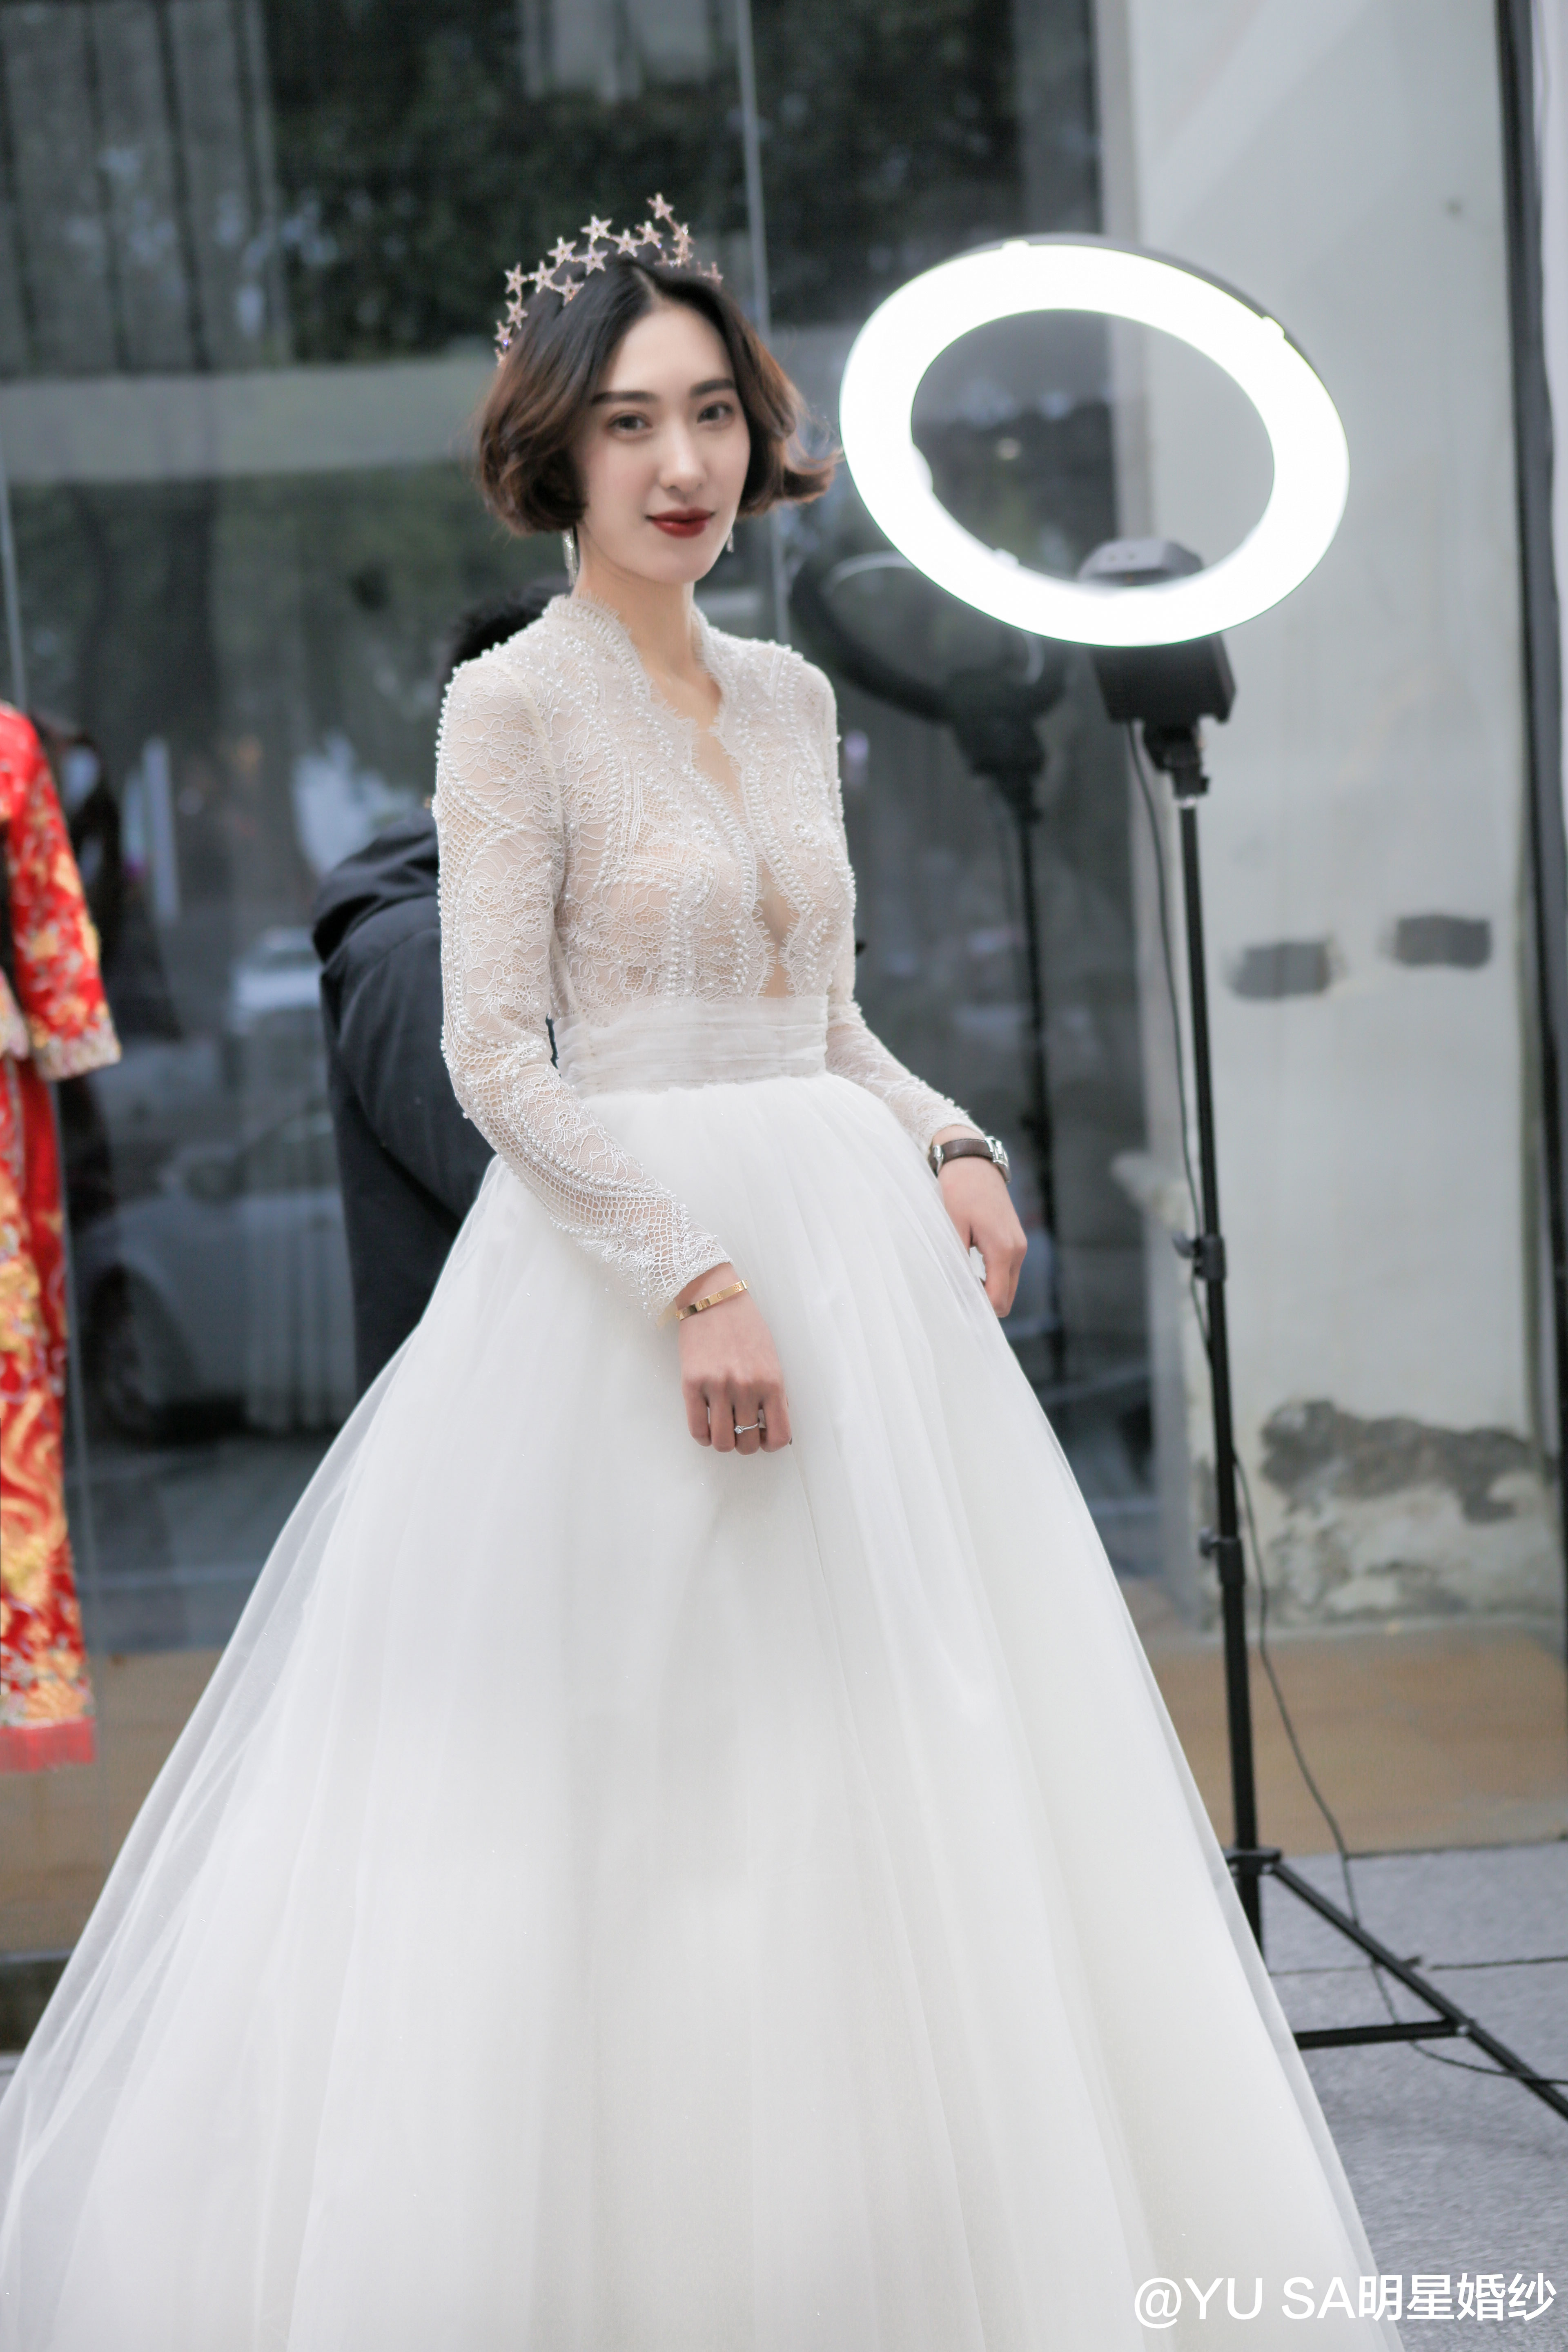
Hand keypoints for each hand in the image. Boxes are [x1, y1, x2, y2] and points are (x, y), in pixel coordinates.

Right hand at [674, 1262, 792, 1454]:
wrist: (714, 1298)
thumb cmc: (744, 1326)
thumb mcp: (770, 1359)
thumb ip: (773, 1392)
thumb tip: (772, 1425)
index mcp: (771, 1382)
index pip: (778, 1435)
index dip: (771, 1444)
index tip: (764, 1438)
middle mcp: (746, 1388)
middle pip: (748, 1444)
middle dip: (745, 1444)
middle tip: (741, 1433)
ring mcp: (718, 1387)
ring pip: (722, 1442)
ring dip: (724, 1443)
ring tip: (723, 1430)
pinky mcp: (692, 1384)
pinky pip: (697, 1430)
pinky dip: (703, 1437)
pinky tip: (707, 1427)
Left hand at [932, 1127, 1027, 1315]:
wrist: (973, 1162)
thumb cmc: (958, 1190)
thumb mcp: (951, 1226)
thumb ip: (957, 1261)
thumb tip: (958, 1291)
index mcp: (1003, 1249)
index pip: (997, 1300)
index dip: (978, 1311)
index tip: (955, 1309)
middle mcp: (1017, 1250)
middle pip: (1006, 1298)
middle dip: (983, 1304)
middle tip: (954, 1298)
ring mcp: (1019, 1245)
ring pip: (1007, 1286)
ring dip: (986, 1291)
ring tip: (959, 1283)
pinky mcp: (1015, 1240)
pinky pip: (1006, 1272)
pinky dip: (991, 1278)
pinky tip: (969, 1271)